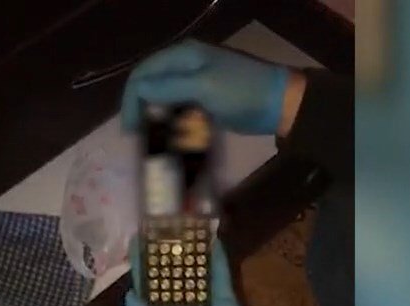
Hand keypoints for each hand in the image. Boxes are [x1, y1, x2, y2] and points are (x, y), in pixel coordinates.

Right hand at [121, 41, 291, 136]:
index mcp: (183, 56)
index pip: (143, 74)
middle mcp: (185, 67)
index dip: (131, 100)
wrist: (280, 103)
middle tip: (138, 139)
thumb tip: (138, 90)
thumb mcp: (203, 87)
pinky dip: (175, 127)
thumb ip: (168, 87)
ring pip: (164, 103)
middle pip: (151, 88)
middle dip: (142, 113)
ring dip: (158, 123)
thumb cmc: (241, 91)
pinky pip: (181, 114)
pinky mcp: (206, 102)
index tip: (129, 130)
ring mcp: (196, 84)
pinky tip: (174, 143)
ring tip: (154, 144)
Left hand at [124, 237, 270, 305]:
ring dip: (190, 253)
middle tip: (162, 227)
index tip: (136, 242)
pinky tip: (212, 238)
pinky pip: (221, 276)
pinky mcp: (227, 302)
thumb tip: (130, 293)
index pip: (148, 290)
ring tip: (185, 227)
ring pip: (195, 274)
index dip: (141, 267)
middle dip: (166, 255)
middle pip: (171, 278)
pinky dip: (217, 259)